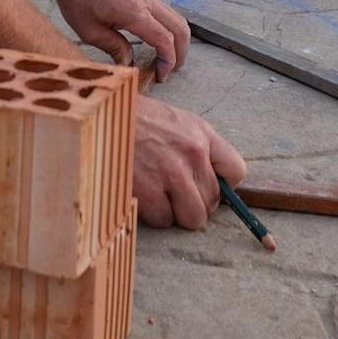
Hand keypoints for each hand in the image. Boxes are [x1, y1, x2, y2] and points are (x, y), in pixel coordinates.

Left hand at [49, 0, 189, 81]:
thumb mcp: (89, 31)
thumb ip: (114, 48)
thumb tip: (129, 63)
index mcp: (134, 12)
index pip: (165, 40)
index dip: (168, 61)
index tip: (160, 75)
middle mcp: (146, 2)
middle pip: (180, 28)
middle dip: (180, 53)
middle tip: (169, 70)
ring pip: (176, 19)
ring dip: (177, 40)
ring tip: (165, 59)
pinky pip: (166, 14)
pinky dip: (169, 30)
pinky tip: (157, 42)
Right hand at [133, 97, 245, 229]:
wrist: (100, 118)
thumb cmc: (135, 120)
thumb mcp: (175, 121)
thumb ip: (196, 147)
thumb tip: (209, 179)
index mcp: (202, 134)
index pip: (237, 171)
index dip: (224, 185)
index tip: (208, 186)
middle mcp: (192, 154)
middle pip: (213, 200)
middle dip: (196, 203)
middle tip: (177, 194)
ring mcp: (171, 175)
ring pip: (193, 217)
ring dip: (177, 213)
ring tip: (161, 197)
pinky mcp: (149, 193)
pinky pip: (164, 220)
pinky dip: (153, 214)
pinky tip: (142, 194)